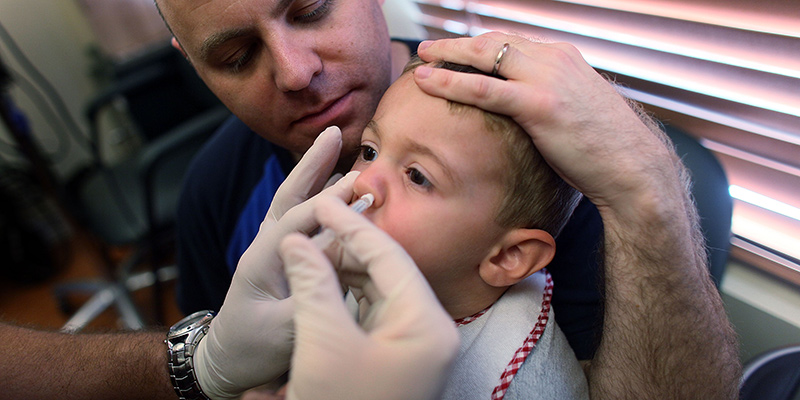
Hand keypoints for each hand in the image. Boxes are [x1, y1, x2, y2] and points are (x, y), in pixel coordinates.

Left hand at [194, 127, 357, 398]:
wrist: (225, 362)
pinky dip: (320, 201)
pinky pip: (302, 223)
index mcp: (262, 260)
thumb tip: (342, 272)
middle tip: (330, 133)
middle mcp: (266, 248)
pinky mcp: (283, 260)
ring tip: (337, 150)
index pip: (297, 220)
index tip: (359, 182)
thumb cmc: (250, 349)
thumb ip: (310, 300)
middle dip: (311, 165)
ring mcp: (272, 251)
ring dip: (315, 176)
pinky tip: (337, 192)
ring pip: (294, 204)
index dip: (328, 201)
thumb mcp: (281, 332)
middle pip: (290, 196)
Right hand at [281, 196, 459, 399]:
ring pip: (381, 290)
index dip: (352, 224)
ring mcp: (415, 346)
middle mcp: (431, 333)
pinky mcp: (397, 357)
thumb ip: (312, 283)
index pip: (389, 256)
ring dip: (345, 270)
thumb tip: (297, 241)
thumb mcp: (322, 342)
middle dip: (348, 247)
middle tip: (312, 227)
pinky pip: (375, 313)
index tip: (323, 201)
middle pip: (389, 271)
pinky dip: (348, 295)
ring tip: (312, 251)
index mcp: (428, 326)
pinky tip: (323, 281)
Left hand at [413, 33, 681, 215]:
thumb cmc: (605, 149)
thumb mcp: (576, 110)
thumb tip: (527, 111)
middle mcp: (554, 59)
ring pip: (484, 57)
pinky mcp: (538, 103)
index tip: (455, 52)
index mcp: (563, 58)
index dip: (479, 47)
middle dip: (457, 44)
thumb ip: (550, 99)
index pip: (510, 43)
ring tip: (420, 58)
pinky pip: (483, 88)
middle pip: (493, 42)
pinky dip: (450, 82)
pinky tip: (426, 81)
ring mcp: (546, 78)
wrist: (633, 168)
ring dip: (447, 55)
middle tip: (429, 48)